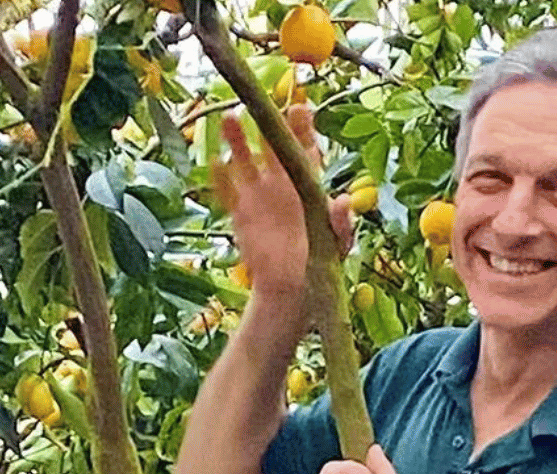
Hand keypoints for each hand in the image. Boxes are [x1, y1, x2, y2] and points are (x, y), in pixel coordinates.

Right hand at [205, 103, 353, 295]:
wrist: (292, 287)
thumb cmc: (319, 261)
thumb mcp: (337, 243)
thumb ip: (340, 222)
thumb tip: (343, 201)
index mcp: (306, 185)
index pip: (304, 150)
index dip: (302, 129)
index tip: (300, 109)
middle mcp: (280, 184)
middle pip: (271, 147)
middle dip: (265, 124)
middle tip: (259, 102)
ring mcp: (258, 197)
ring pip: (245, 161)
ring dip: (236, 140)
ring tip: (228, 117)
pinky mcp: (240, 214)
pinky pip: (227, 192)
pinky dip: (220, 178)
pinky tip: (214, 161)